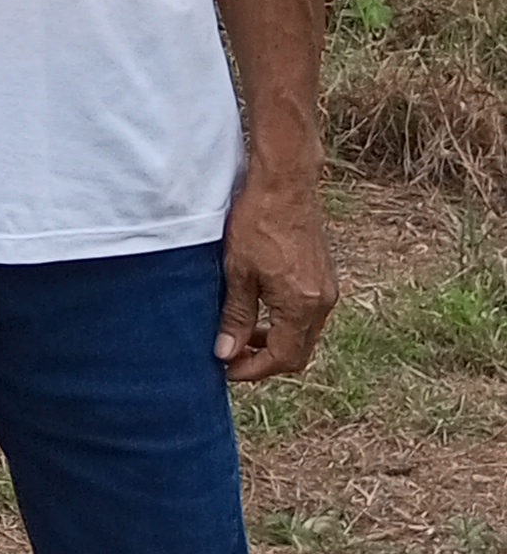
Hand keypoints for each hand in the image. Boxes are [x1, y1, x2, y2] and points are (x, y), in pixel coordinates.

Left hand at [215, 169, 336, 384]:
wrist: (285, 183)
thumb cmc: (258, 222)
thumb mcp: (238, 272)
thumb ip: (235, 316)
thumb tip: (226, 352)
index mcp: (302, 306)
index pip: (283, 358)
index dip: (253, 369)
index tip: (227, 370)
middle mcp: (323, 303)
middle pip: (298, 352)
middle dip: (265, 360)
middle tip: (232, 355)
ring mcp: (328, 289)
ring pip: (304, 334)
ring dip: (276, 340)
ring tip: (242, 334)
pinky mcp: (325, 276)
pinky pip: (308, 314)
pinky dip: (285, 322)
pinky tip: (260, 310)